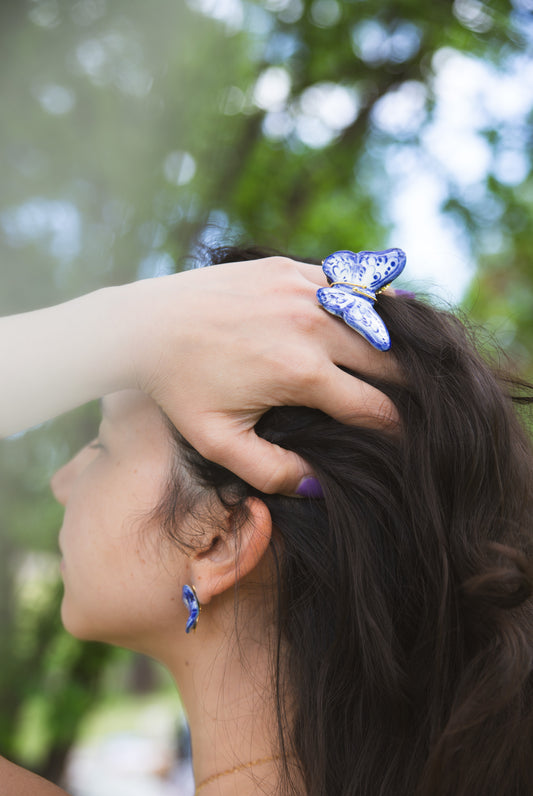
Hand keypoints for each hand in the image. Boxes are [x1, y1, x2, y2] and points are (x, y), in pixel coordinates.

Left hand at [130, 257, 397, 494]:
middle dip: (406, 390)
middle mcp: (313, 326)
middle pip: (388, 362)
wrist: (146, 325)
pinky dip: (372, 304)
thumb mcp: (219, 441)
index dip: (394, 430)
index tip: (405, 442)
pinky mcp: (292, 269)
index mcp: (301, 372)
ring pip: (378, 319)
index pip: (373, 407)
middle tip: (416, 407)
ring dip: (396, 346)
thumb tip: (321, 486)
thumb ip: (273, 472)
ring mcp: (305, 290)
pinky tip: (381, 319)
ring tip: (411, 367)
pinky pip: (351, 284)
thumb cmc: (181, 387)